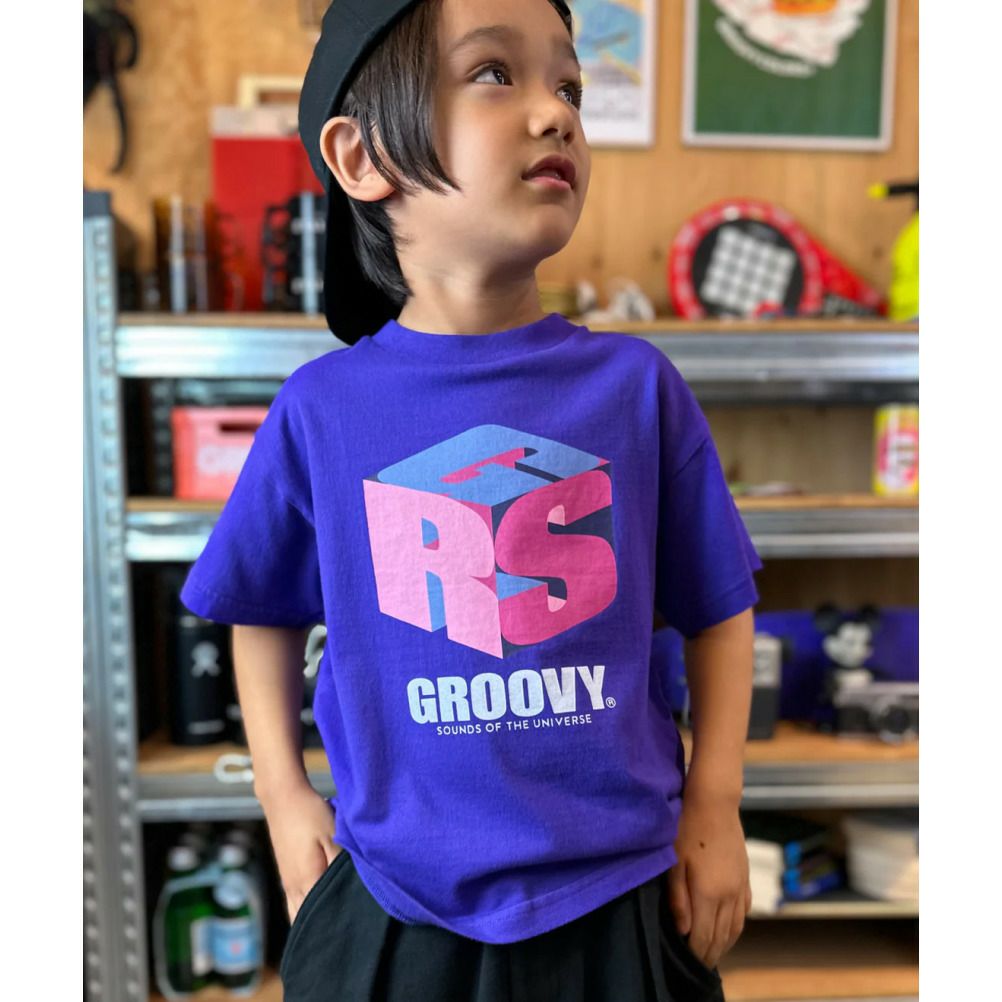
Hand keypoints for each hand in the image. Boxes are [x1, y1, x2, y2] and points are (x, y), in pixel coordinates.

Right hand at [259, 780, 342, 924]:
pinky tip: (317, 909)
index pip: (321, 918)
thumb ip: (341, 865)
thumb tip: (351, 892)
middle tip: (346, 931)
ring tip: (332, 924)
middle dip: (324, 930)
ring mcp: (288, 883)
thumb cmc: (311, 814)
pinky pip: (294, 904)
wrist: (284, 797)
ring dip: (313, 921)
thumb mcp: (333, 836)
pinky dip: (305, 911)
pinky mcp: (286, 875)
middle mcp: (294, 888)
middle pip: (308, 922)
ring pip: (298, 915)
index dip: (337, 926)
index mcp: (308, 881)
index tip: (354, 930)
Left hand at [667, 787, 750, 968]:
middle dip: (708, 954)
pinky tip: (727, 930)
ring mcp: (740, 886)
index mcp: (709, 893)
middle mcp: (729, 895)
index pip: (704, 937)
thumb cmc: (686, 828)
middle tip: (695, 965)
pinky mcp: (744, 877)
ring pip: (735, 928)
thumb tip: (683, 931)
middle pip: (721, 937)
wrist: (714, 802)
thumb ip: (678, 898)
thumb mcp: (674, 862)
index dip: (695, 954)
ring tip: (710, 953)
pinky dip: (735, 928)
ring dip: (723, 945)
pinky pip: (743, 912)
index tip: (684, 963)